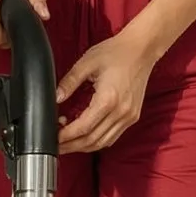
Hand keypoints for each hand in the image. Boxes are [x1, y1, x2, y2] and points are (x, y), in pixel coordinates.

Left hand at [55, 30, 163, 153]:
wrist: (142, 49)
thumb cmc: (117, 52)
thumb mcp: (87, 62)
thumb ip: (69, 81)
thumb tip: (56, 98)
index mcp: (108, 99)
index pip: (83, 127)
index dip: (65, 136)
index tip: (53, 136)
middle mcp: (121, 112)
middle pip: (92, 140)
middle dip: (71, 146)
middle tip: (56, 145)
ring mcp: (129, 116)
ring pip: (103, 142)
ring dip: (83, 146)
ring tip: (67, 143)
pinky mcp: (132, 116)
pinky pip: (113, 136)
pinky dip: (98, 141)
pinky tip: (86, 137)